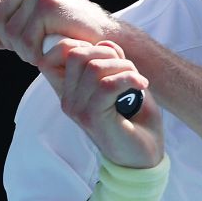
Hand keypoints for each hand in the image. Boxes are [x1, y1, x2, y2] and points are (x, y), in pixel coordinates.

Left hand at [0, 0, 111, 66]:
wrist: (107, 39)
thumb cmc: (74, 34)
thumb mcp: (37, 31)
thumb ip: (10, 33)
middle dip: (7, 38)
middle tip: (29, 48)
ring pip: (8, 30)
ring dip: (22, 50)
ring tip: (41, 51)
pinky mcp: (48, 6)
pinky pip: (24, 39)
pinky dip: (34, 54)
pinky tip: (48, 53)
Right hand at [41, 38, 163, 168]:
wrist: (143, 158)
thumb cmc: (134, 120)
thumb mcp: (121, 82)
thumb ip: (111, 62)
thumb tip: (106, 43)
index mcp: (70, 90)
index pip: (58, 52)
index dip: (84, 43)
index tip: (111, 56)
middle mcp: (68, 99)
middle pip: (76, 53)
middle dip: (108, 53)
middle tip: (129, 69)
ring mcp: (77, 109)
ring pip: (94, 67)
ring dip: (124, 68)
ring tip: (138, 80)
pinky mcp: (92, 118)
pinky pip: (107, 85)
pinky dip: (129, 79)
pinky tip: (142, 86)